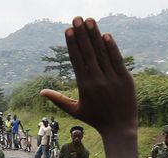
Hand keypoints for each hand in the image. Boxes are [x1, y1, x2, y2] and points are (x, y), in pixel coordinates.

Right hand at [40, 17, 135, 138]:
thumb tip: (41, 92)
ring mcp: (112, 79)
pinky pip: (117, 60)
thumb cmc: (95, 119)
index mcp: (84, 86)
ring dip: (95, 35)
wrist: (119, 129)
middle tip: (77, 18)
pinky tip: (105, 35)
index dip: (72, 44)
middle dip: (82, 34)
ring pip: (102, 53)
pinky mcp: (126, 79)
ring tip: (89, 20)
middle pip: (88, 52)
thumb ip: (58, 99)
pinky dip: (111, 47)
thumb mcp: (75, 110)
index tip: (68, 30)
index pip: (77, 60)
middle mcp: (98, 80)